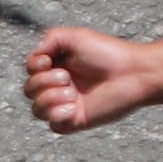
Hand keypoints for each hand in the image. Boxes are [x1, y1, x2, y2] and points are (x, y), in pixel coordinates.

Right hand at [20, 25, 157, 134]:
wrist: (133, 73)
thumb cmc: (108, 53)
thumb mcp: (74, 36)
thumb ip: (49, 39)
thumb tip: (35, 59)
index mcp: (58, 66)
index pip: (30, 71)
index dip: (33, 67)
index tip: (48, 62)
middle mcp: (60, 86)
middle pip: (29, 90)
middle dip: (43, 82)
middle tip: (68, 78)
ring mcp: (67, 105)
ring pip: (37, 110)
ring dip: (49, 99)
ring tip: (72, 93)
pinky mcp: (76, 121)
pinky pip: (53, 125)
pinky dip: (58, 115)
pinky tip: (73, 107)